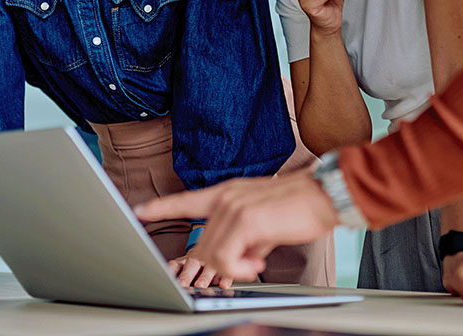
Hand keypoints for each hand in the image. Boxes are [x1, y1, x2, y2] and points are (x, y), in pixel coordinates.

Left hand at [134, 171, 339, 281]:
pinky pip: (227, 258)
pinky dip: (240, 269)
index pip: (185, 201)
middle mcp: (224, 198)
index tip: (139, 210)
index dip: (160, 207)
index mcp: (227, 194)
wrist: (324, 196)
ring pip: (212, 254)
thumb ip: (242, 238)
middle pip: (201, 245)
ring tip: (256, 260)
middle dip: (214, 267)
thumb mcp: (262, 224)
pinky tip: (256, 262)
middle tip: (243, 269)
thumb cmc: (298, 209)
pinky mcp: (245, 219)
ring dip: (234, 268)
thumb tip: (234, 262)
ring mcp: (232, 206)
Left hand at [168, 252, 232, 288]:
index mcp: (186, 260)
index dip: (173, 270)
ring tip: (200, 286)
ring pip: (208, 268)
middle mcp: (198, 260)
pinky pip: (226, 273)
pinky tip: (222, 285)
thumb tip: (164, 280)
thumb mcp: (183, 265)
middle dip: (187, 275)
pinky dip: (224, 279)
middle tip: (182, 284)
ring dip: (204, 277)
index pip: (177, 264)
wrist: (212, 246)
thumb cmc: (194, 263)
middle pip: (192, 265)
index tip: (169, 277)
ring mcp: (212, 263)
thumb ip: (175, 271)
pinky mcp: (224, 267)